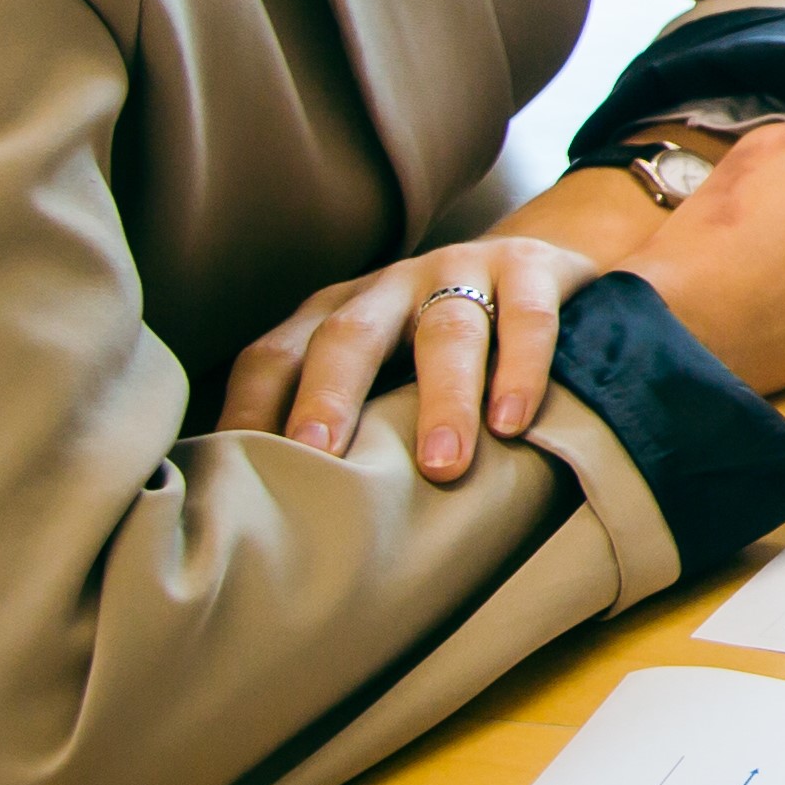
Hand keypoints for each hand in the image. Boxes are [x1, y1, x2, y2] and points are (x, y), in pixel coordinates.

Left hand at [218, 230, 607, 482]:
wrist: (534, 266)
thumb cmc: (439, 349)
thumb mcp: (379, 371)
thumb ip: (341, 421)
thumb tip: (278, 518)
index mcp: (335, 314)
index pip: (274, 357)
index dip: (254, 412)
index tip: (249, 477)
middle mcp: (388, 287)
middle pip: (349, 336)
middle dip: (332, 396)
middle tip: (324, 457)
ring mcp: (461, 270)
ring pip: (447, 331)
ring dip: (443, 397)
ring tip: (443, 463)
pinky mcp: (531, 267)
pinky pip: (526, 317)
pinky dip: (520, 369)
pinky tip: (512, 421)